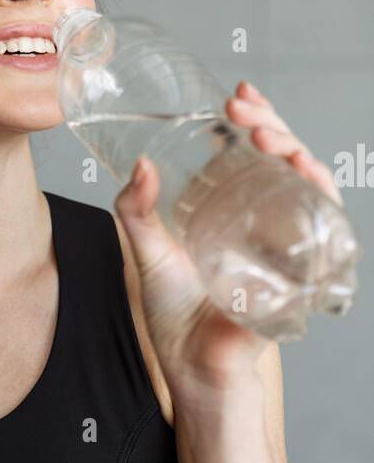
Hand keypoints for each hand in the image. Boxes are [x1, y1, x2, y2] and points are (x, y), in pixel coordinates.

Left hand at [113, 81, 340, 399]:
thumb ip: (135, 211)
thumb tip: (140, 164)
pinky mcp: (302, 269)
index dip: (255, 118)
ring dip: (298, 151)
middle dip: (271, 125)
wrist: (193, 368)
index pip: (254, 153)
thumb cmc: (175, 316)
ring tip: (269, 138)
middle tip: (242, 112)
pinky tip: (307, 173)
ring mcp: (289, 244)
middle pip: (284, 159)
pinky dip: (321, 195)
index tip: (236, 94)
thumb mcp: (148, 253)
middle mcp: (267, 221)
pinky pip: (327, 226)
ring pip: (309, 183)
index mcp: (235, 209)